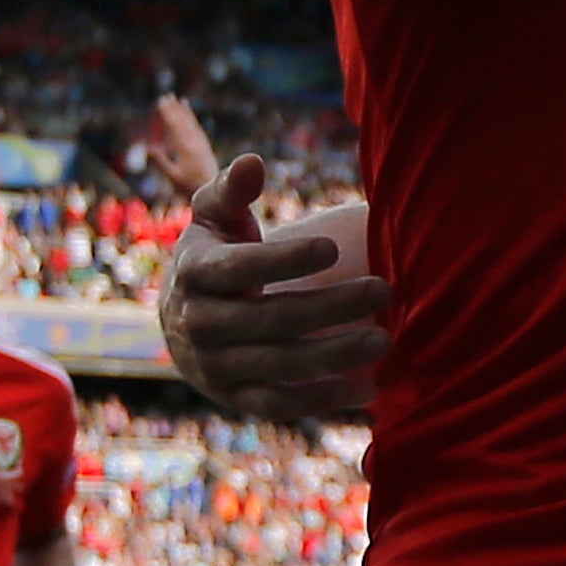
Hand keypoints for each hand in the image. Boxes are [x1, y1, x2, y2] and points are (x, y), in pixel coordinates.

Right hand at [134, 94, 219, 197]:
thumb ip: (161, 162)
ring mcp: (201, 145)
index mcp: (185, 148)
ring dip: (185, 112)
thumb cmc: (188, 187)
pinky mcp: (205, 149)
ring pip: (192, 124)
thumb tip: (149, 147)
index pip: (174, 125)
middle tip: (167, 95)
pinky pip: (198, 130)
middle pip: (183, 121)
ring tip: (182, 100)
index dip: (167, 113)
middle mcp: (194, 143)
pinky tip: (191, 118)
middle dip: (174, 108)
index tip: (161, 101)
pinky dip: (193, 122)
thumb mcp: (172, 176)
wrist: (212, 191)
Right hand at [159, 157, 391, 423]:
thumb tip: (252, 161)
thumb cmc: (214, 255)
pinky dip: (322, 401)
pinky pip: (280, 403)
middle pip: (270, 319)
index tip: (333, 247)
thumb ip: (231, 190)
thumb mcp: (213, 218)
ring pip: (279, 365)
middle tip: (384, 290)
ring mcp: (216, 367)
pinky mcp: (236, 399)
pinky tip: (367, 390)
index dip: (284, 259)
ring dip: (334, 356)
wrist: (180, 323)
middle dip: (330, 307)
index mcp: (195, 274)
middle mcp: (200, 325)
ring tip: (385, 341)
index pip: (240, 269)